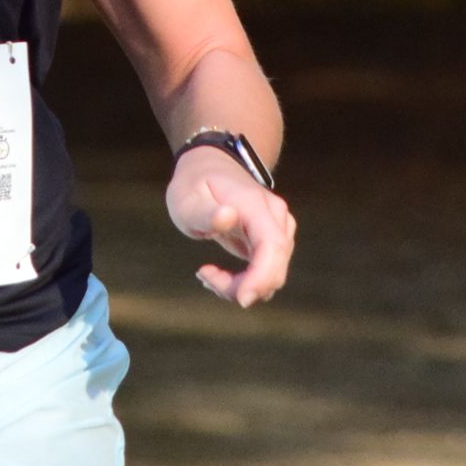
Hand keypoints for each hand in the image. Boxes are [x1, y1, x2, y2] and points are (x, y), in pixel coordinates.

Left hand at [166, 144, 294, 306]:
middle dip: (243, 287)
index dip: (262, 277)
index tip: (240, 298)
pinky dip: (245, 281)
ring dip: (241, 285)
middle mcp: (276, 217)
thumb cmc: (195, 185)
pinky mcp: (274, 242)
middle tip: (205, 277)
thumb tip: (228, 217)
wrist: (209, 167)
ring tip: (207, 274)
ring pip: (273, 275)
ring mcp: (279, 229)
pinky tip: (218, 275)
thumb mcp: (186, 199)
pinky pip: (267, 272)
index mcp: (255, 204)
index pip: (272, 245)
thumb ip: (204, 212)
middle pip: (275, 267)